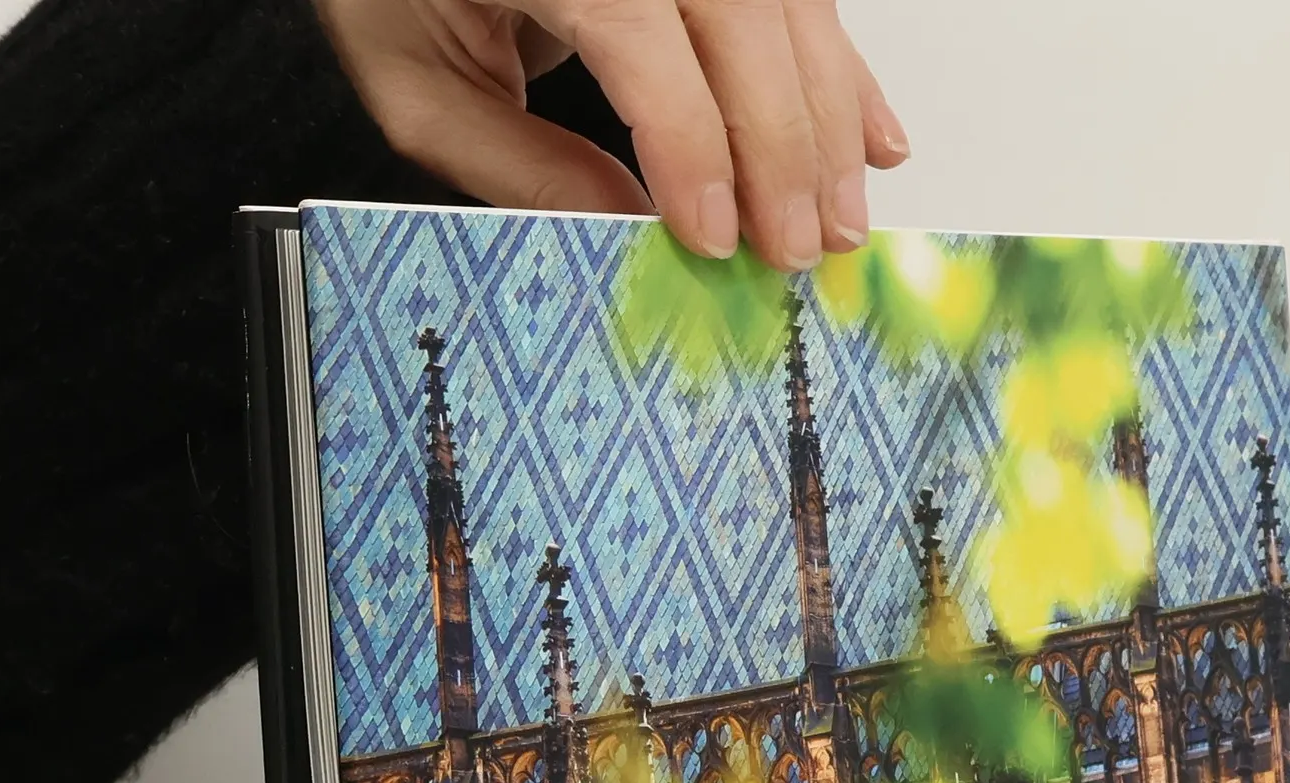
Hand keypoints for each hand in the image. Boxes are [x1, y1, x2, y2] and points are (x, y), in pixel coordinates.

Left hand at [312, 0, 910, 270]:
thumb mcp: (418, 82)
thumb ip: (516, 166)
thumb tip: (629, 239)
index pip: (645, 39)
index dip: (694, 146)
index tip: (716, 238)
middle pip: (744, 21)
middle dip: (785, 149)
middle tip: (796, 250)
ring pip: (792, 10)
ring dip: (830, 122)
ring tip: (840, 220)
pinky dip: (844, 74)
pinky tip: (871, 142)